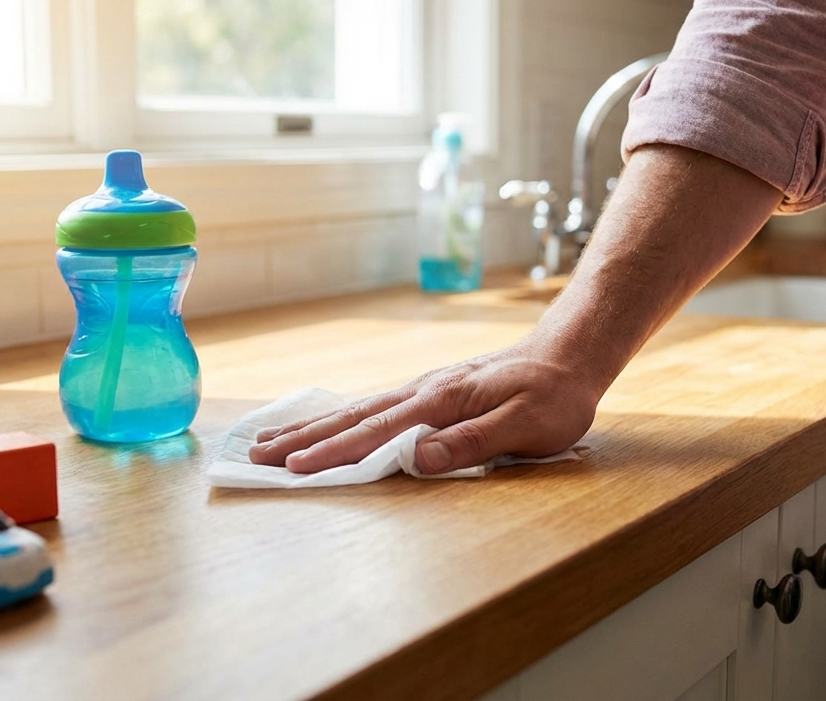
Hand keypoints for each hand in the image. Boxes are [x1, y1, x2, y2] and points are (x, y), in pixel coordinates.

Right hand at [247, 342, 599, 474]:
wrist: (569, 355)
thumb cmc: (554, 396)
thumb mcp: (527, 426)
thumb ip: (472, 442)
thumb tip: (417, 460)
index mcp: (442, 402)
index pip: (377, 433)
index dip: (334, 454)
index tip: (294, 470)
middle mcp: (423, 392)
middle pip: (352, 418)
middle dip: (303, 439)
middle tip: (255, 455)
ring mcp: (423, 390)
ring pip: (356, 410)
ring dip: (312, 427)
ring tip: (270, 439)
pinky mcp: (429, 393)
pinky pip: (373, 407)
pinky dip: (339, 417)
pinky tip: (324, 424)